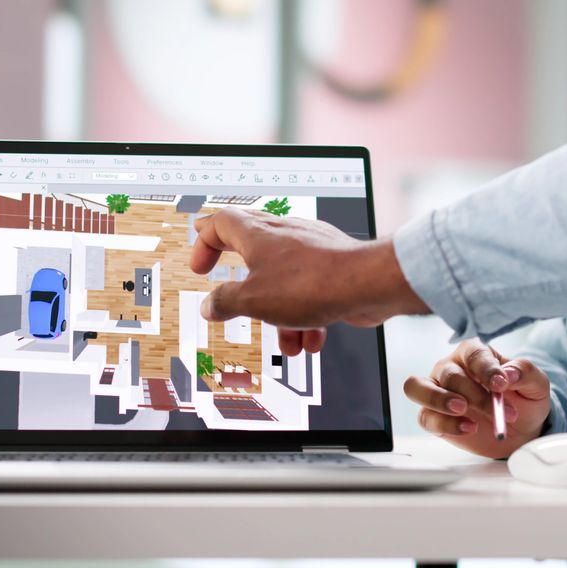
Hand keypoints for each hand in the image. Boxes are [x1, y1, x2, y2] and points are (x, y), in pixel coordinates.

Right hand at [191, 208, 430, 354]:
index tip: (201, 268)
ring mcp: (308, 248)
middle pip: (249, 244)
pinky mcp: (330, 266)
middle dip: (236, 272)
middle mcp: (282, 234)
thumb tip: (209, 305)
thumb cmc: (310, 283)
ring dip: (280, 315)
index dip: (205, 243)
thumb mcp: (253, 300)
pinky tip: (310, 341)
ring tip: (286, 345)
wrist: (365, 283)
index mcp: (257, 233)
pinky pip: (309, 291)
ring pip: (283, 280)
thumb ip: (226, 302)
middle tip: (222, 279)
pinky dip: (306, 317)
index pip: (220, 223)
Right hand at [404, 338, 550, 458]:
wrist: (520, 430)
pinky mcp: (433, 417)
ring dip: (438, 398)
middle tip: (496, 410)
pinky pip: (426, 417)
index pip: (472, 353)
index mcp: (474, 354)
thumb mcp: (536, 385)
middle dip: (474, 393)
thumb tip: (508, 372)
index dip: (485, 368)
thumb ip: (525, 372)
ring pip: (418, 387)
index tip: (501, 385)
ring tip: (461, 409)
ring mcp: (437, 392)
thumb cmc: (524, 400)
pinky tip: (468, 428)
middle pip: (450, 374)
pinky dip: (445, 423)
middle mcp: (450, 368)